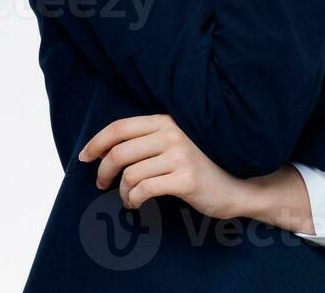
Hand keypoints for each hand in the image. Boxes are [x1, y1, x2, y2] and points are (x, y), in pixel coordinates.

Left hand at [79, 114, 251, 219]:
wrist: (240, 185)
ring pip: (130, 173)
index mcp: (165, 120)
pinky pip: (144, 189)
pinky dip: (133, 200)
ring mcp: (179, 155)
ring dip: (121, 191)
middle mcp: (171, 134)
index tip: (84, 157)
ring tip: (126, 199)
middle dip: (103, 170)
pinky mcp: (185, 179)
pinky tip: (136, 205)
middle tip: (101, 184)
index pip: (119, 127)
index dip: (96, 142)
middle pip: (119, 151)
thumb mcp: (176, 142)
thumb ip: (149, 140)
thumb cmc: (203, 165)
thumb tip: (107, 152)